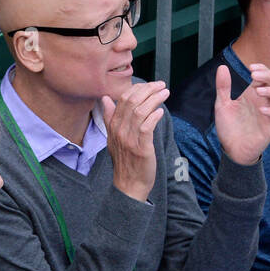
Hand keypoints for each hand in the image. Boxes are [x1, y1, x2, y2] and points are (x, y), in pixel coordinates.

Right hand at [100, 80, 168, 201]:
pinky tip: (161, 111)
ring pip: (141, 111)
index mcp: (113, 126)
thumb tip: (104, 99)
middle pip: (132, 101)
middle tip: (161, 85)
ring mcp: (129, 140)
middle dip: (149, 89)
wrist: (129, 185)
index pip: (123, 99)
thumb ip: (110, 117)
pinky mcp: (141, 148)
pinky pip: (147, 126)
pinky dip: (155, 116)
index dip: (138, 88)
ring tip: (165, 93)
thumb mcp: (113, 138)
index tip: (151, 85)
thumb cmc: (125, 161)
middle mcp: (119, 131)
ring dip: (155, 99)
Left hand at [213, 63, 269, 165]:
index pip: (267, 75)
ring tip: (258, 91)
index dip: (263, 68)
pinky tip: (261, 110)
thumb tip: (222, 67)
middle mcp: (265, 102)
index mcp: (255, 94)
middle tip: (254, 75)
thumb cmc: (229, 127)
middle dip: (269, 75)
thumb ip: (223, 87)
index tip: (251, 68)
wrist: (231, 150)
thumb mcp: (222, 105)